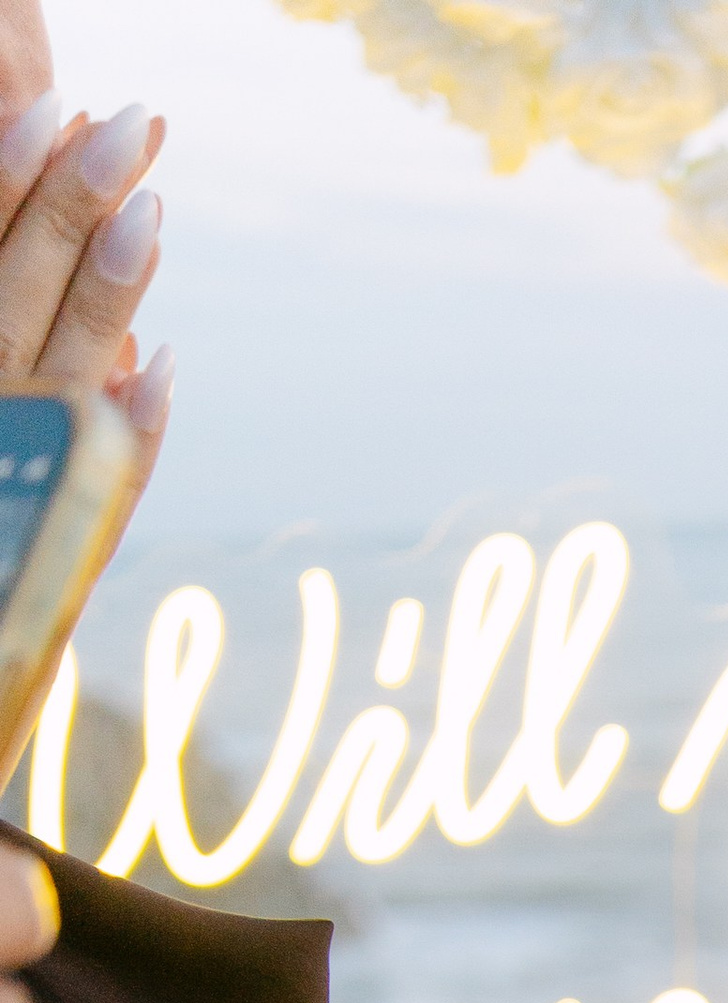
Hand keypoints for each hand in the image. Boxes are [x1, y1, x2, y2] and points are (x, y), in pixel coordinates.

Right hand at [0, 83, 176, 527]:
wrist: (1, 614)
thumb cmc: (16, 501)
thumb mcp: (26, 413)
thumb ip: (43, 332)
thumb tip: (102, 305)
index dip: (16, 184)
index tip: (63, 112)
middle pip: (19, 294)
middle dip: (70, 208)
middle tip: (132, 128)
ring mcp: (18, 465)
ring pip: (64, 372)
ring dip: (105, 294)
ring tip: (150, 214)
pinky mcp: (60, 541)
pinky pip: (104, 487)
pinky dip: (132, 433)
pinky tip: (161, 369)